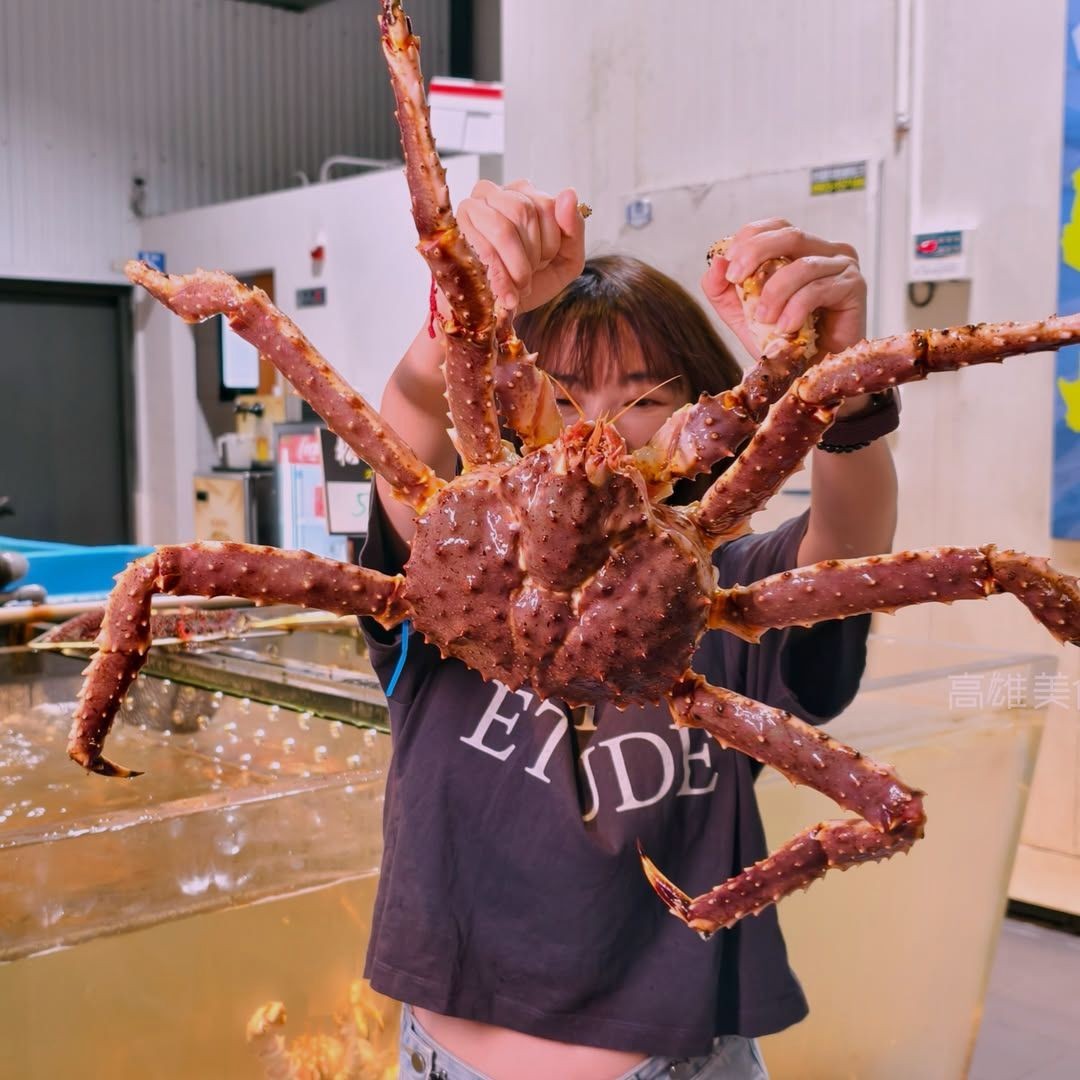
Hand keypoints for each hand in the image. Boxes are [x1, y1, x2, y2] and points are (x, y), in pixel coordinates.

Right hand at [456, 179, 585, 311]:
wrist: (495, 312)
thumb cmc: (529, 283)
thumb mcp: (564, 261)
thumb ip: (574, 229)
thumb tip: (569, 193)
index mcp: (522, 193)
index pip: (546, 204)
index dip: (551, 242)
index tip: (544, 262)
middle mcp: (493, 192)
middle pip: (524, 212)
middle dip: (532, 255)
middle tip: (528, 277)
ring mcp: (469, 208)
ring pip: (503, 229)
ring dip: (516, 268)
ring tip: (517, 286)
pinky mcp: (453, 232)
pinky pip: (483, 249)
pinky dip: (501, 278)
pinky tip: (506, 295)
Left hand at [701, 218, 866, 360]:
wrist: (810, 373)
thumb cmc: (782, 341)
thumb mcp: (741, 315)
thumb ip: (723, 290)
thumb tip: (715, 262)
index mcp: (800, 249)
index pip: (775, 226)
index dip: (749, 238)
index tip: (728, 266)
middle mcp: (825, 250)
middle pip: (789, 234)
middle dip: (756, 254)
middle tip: (735, 279)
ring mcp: (843, 266)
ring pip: (803, 265)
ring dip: (775, 292)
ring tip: (763, 319)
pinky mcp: (855, 287)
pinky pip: (818, 289)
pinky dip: (795, 308)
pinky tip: (785, 328)